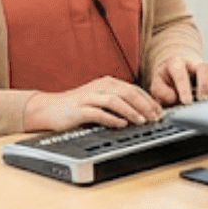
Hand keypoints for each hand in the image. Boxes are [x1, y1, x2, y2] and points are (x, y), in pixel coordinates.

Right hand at [23, 76, 161, 131]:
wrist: (47, 109)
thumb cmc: (77, 106)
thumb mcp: (101, 100)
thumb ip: (120, 103)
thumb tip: (144, 112)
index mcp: (108, 83)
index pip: (134, 89)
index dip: (149, 101)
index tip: (160, 112)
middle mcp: (99, 87)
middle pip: (128, 93)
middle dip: (145, 105)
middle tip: (156, 118)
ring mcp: (88, 97)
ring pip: (115, 100)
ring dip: (131, 111)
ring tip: (142, 121)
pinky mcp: (78, 109)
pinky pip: (98, 112)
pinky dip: (111, 118)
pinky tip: (121, 125)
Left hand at [149, 54, 207, 105]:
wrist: (179, 69)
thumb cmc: (168, 80)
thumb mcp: (158, 84)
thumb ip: (160, 91)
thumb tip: (174, 97)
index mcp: (175, 63)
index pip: (180, 72)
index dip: (184, 88)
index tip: (187, 102)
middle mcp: (193, 61)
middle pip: (203, 67)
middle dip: (204, 85)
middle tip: (202, 99)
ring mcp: (207, 64)